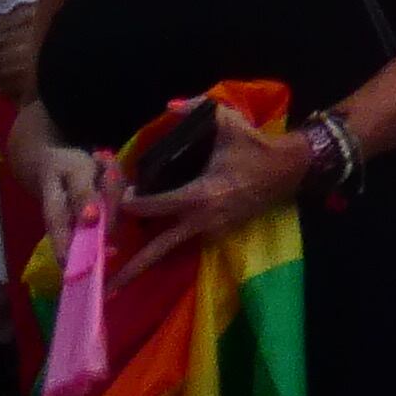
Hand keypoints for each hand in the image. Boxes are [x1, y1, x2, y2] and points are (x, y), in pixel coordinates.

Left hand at [112, 97, 311, 277]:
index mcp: (200, 195)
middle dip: (132, 270)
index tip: (118, 198)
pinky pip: (185, 241)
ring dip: (145, 262)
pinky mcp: (218, 234)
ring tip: (118, 279)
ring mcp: (210, 231)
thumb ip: (196, 109)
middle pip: (159, 250)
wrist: (289, 169)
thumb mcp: (228, 122)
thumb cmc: (255, 146)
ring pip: (171, 249)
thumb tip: (169, 105)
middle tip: (106, 290)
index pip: (154, 205)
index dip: (132, 203)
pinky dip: (167, 245)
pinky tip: (148, 252)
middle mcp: (201, 220)